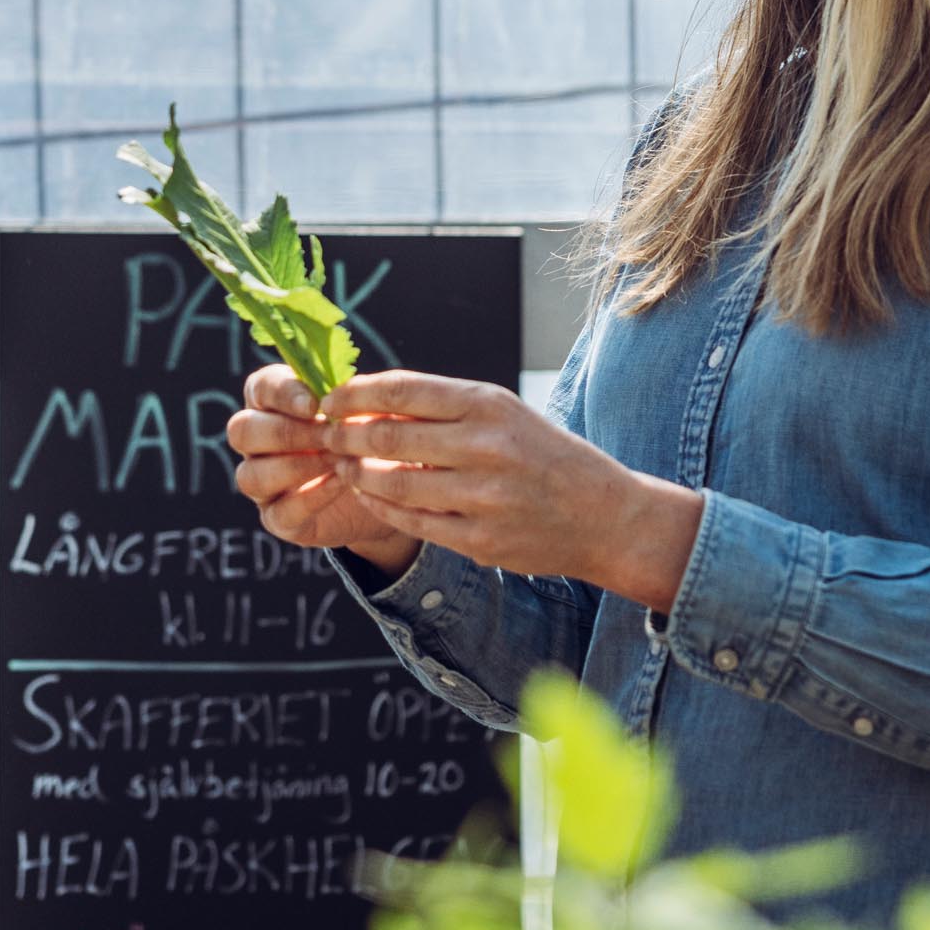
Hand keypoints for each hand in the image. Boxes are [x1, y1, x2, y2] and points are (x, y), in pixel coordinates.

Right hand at [228, 365, 422, 571]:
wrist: (384, 487)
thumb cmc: (366, 434)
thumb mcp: (362, 409)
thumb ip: (346, 397)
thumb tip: (340, 390)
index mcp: (270, 403)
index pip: (259, 388)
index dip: (282, 394)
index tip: (314, 405)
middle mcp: (256, 443)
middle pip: (242, 431)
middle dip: (287, 432)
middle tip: (329, 435)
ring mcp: (261, 483)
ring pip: (250, 475)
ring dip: (296, 466)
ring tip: (338, 460)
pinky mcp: (276, 519)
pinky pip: (279, 512)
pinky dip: (311, 497)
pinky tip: (341, 482)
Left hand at [312, 369, 701, 608]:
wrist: (603, 515)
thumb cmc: (544, 456)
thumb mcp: (504, 414)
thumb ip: (442, 408)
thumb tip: (367, 401)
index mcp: (489, 404)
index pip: (402, 390)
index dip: (354, 394)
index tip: (329, 398)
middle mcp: (485, 446)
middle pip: (386, 438)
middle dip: (344, 435)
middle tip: (326, 434)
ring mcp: (481, 497)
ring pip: (391, 484)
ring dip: (356, 474)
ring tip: (343, 465)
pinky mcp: (478, 539)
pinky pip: (410, 521)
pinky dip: (380, 506)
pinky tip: (368, 495)